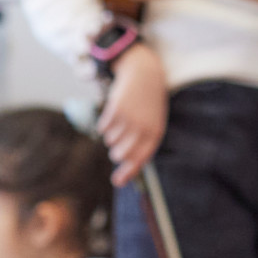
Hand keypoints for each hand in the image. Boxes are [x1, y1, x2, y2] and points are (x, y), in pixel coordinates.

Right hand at [96, 42, 168, 184]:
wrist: (146, 76)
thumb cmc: (148, 107)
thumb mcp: (149, 127)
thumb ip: (136, 153)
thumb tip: (118, 181)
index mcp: (155, 134)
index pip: (138, 160)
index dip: (127, 172)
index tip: (116, 181)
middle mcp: (142, 128)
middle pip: (119, 154)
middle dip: (116, 150)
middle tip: (120, 140)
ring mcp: (129, 118)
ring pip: (110, 140)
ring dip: (112, 134)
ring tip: (122, 120)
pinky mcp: (116, 109)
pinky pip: (103, 127)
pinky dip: (105, 124)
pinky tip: (115, 113)